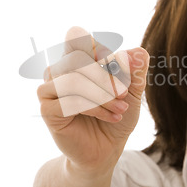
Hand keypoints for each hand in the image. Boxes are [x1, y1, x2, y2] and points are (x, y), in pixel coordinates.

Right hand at [37, 27, 149, 172]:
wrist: (106, 149)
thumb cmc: (116, 115)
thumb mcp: (132, 92)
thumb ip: (135, 71)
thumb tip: (139, 51)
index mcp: (76, 57)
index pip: (77, 36)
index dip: (97, 47)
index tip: (118, 67)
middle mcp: (59, 69)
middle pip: (77, 57)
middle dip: (105, 77)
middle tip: (123, 95)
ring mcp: (49, 88)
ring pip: (73, 79)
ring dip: (102, 95)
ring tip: (119, 109)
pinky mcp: (47, 109)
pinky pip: (68, 101)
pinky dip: (94, 108)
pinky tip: (109, 117)